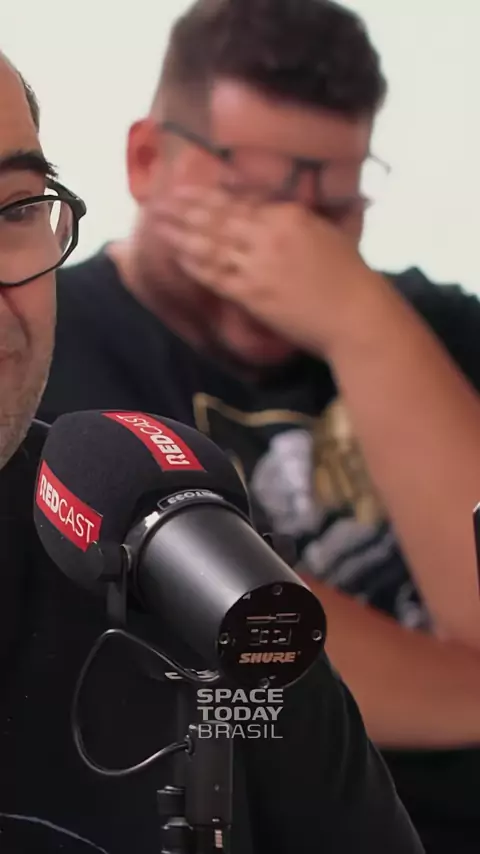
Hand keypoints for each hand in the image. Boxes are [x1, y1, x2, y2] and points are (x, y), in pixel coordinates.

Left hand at [155, 186, 381, 356]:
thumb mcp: (327, 234)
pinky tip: (177, 257)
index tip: (186, 189)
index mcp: (289, 214)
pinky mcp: (252, 293)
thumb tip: (277, 214)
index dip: (209, 195)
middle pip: (217, 217)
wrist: (357, 314)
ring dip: (180, 233)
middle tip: (156, 201)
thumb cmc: (351, 277)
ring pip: (210, 244)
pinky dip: (195, 265)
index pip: (240, 201)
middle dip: (183, 209)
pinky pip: (216, 276)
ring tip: (156, 225)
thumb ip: (298, 221)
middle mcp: (268, 233)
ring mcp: (258, 264)